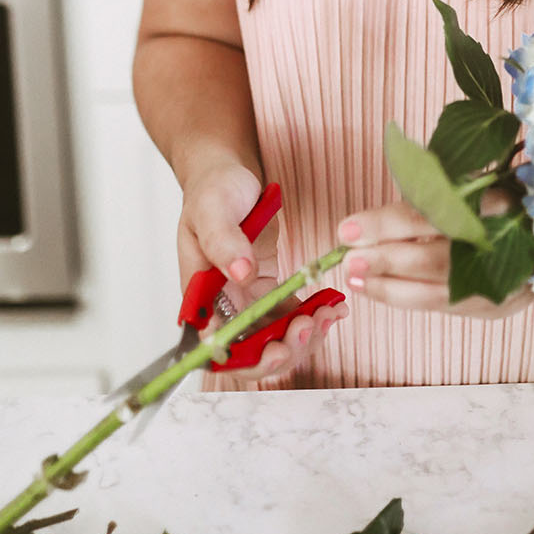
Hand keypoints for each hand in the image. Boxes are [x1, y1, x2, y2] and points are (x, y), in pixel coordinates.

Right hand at [178, 159, 347, 382]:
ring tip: (330, 313)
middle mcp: (222, 305)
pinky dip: (312, 316)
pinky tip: (333, 306)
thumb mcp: (212, 209)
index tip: (277, 348)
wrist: (229, 175)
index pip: (217, 348)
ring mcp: (246, 299)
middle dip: (284, 349)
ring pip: (274, 338)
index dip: (247, 358)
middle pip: (250, 351)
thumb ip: (223, 241)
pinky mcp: (266, 289)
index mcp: (200, 295)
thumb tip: (241, 273)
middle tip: (312, 326)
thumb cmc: (213, 189)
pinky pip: (289, 315)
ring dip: (304, 335)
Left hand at [337, 198, 532, 320]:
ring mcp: (505, 281)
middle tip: (348, 260)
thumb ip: (426, 194)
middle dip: (387, 260)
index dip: (388, 223)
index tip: (347, 229)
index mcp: (497, 201)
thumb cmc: (492, 201)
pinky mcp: (498, 305)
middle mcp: (506, 243)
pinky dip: (408, 298)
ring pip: (440, 291)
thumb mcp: (466, 185)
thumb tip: (368, 219)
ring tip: (355, 277)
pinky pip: (446, 305)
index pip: (434, 216)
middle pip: (438, 258)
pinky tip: (378, 288)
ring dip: (391, 287)